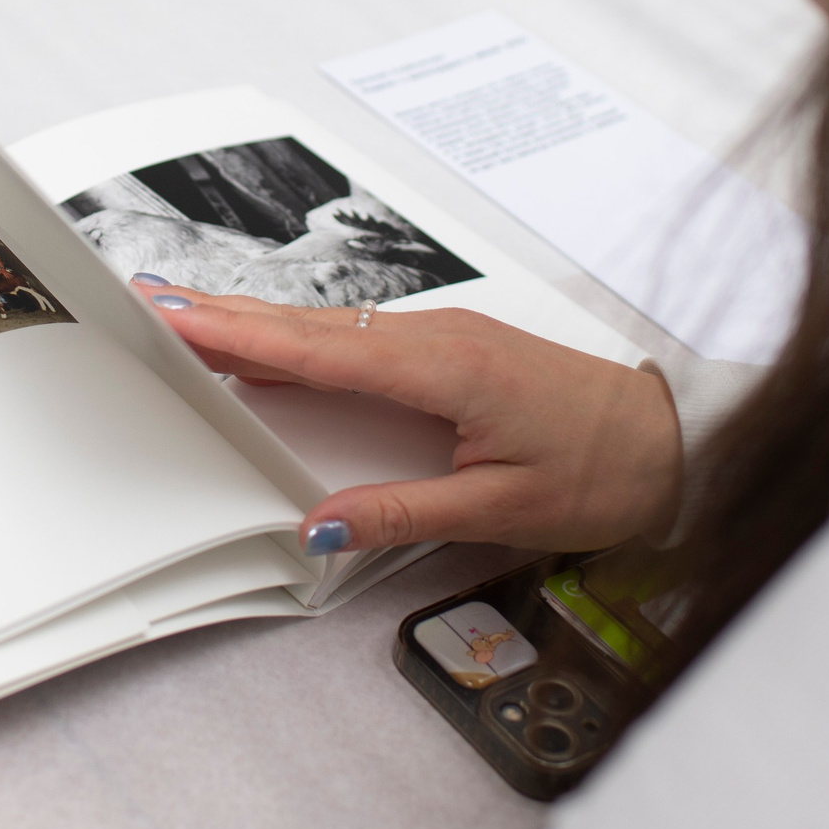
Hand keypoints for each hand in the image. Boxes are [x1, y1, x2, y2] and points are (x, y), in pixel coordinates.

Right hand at [135, 281, 682, 553]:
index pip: (316, 351)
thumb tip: (323, 523)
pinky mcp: (456, 348)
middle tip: (155, 305)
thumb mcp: (501, 508)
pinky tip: (281, 349)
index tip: (178, 318)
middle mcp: (438, 337)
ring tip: (195, 321)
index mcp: (442, 367)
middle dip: (230, 316)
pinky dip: (307, 339)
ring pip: (334, 329)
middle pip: (312, 327)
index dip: (240, 335)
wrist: (674, 439)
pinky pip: (363, 339)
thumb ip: (404, 511)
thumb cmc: (604, 470)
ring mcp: (447, 336)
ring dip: (263, 324)